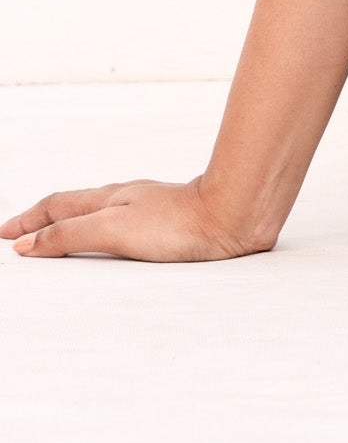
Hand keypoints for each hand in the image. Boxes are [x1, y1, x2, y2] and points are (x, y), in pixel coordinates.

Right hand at [1, 174, 272, 262]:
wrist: (230, 217)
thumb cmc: (178, 223)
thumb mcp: (112, 229)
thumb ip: (69, 235)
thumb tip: (27, 243)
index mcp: (107, 199)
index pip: (56, 208)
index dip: (27, 222)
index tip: (5, 235)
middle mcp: (124, 199)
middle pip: (73, 207)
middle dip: (42, 220)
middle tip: (19, 234)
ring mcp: (146, 209)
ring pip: (96, 213)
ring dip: (69, 223)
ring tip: (54, 235)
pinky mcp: (165, 223)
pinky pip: (118, 224)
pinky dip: (97, 230)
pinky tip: (110, 237)